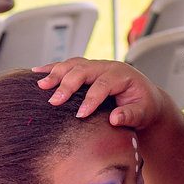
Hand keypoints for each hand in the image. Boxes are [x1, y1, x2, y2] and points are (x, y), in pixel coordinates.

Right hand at [33, 57, 166, 126]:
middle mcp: (107, 66)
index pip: (103, 84)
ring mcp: (96, 66)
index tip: (80, 114)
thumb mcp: (143, 113)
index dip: (91, 99)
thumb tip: (115, 118)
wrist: (146, 99)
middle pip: (84, 70)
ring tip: (41, 86)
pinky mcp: (87, 70)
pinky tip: (37, 72)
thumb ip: (131, 115)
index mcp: (122, 75)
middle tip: (54, 102)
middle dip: (68, 85)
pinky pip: (68, 65)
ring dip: (56, 74)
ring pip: (73, 65)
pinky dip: (52, 68)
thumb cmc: (144, 107)